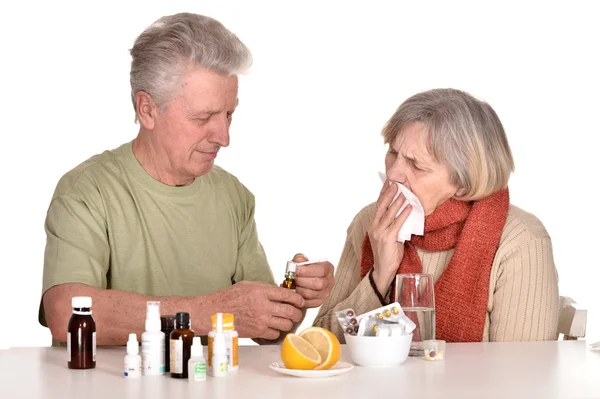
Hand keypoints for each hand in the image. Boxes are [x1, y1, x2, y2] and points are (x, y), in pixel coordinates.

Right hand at [214, 281, 304, 339]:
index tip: (300, 300)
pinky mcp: (257, 332)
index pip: (287, 295)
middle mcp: (263, 306)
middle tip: (297, 312)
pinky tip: (273, 327)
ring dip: (289, 322)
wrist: (214, 313)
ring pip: (285, 324)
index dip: (298, 298)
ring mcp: (261, 320)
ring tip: (286, 320)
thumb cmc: (229, 297)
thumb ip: (265, 287)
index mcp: (261, 292)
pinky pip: (275, 334)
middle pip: (290, 311)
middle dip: (297, 312)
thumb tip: (280, 292)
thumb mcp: (247, 285)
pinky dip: (277, 331)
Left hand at [293, 253, 334, 307]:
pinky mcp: (318, 302)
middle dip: (302, 281)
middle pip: (318, 284)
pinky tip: (293, 292)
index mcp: (328, 269)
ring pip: (312, 294)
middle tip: (292, 278)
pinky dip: (299, 298)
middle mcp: (329, 281)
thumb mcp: (303, 262)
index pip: (321, 270)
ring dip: (299, 289)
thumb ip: (300, 259)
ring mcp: (325, 293)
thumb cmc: (305, 271)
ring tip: (291, 284)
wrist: (305, 281)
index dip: (307, 271)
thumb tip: (298, 261)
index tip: (296, 270)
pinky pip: (308, 302)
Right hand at [369, 180, 412, 294]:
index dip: (383, 193)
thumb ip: (393, 225)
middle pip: (381, 206)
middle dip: (389, 193)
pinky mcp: (388, 238)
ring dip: (397, 201)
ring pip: (389, 213)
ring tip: (404, 192)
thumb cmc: (388, 254)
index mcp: (373, 225)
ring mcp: (380, 232)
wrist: (383, 270)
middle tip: (396, 183)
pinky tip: (409, 208)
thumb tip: (403, 213)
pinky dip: (403, 214)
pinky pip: (397, 223)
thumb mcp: (389, 236)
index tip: (388, 183)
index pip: (378, 206)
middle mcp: (375, 227)